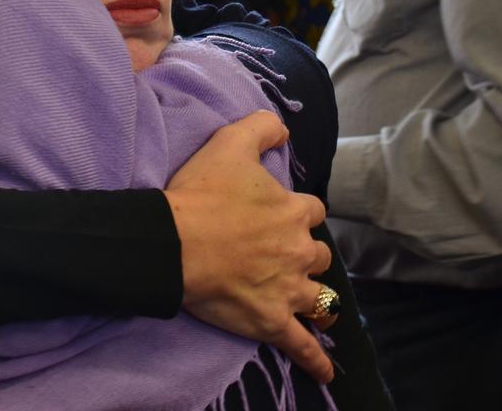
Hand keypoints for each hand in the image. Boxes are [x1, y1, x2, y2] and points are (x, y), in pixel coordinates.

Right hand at [163, 110, 334, 382]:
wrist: (174, 242)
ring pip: (318, 297)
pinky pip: (302, 345)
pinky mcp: (272, 321)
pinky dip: (315, 361)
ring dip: (315, 298)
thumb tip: (284, 129)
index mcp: (293, 212)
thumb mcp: (229, 143)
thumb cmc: (200, 194)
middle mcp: (298, 251)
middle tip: (283, 255)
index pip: (310, 211)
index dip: (296, 213)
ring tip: (309, 302)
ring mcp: (288, 289)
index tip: (280, 215)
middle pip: (318, 255)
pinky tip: (326, 374)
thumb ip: (261, 128)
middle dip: (305, 254)